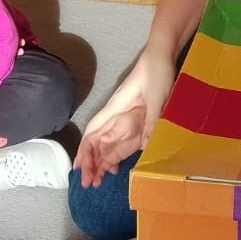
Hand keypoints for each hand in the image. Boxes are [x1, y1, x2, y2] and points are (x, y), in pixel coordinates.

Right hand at [74, 42, 178, 185]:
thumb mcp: (156, 96)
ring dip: (100, 161)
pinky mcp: (134, 117)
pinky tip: (114, 167)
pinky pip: (120, 139)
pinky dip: (114, 153)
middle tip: (88, 184)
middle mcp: (115, 114)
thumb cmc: (156, 72)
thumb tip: (143, 146)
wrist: (162, 56)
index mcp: (115, 108)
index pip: (94, 131)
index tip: (78, 168)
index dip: (84, 150)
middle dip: (90, 162)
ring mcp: (124, 116)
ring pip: (106, 142)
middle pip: (96, 141)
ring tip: (98, 181)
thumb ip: (150, 120)